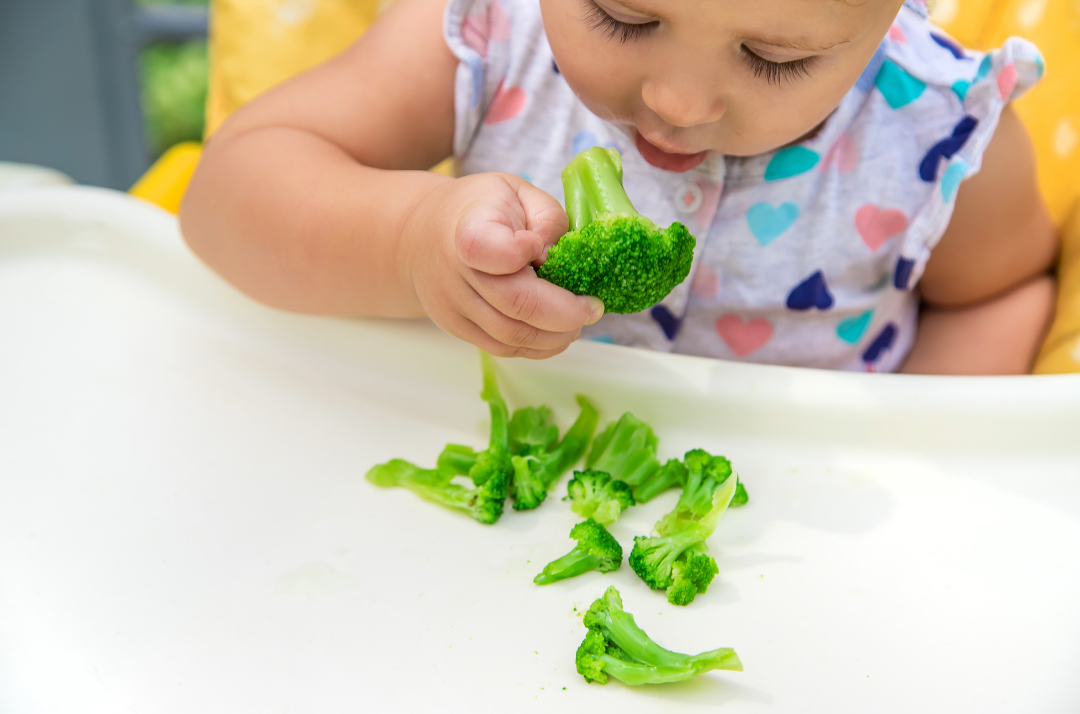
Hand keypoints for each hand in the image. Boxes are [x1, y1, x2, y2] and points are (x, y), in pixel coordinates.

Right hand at [400, 173, 603, 358]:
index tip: (539, 247)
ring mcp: (454, 306)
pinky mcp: (457, 329)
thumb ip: (547, 216)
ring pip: (511, 336)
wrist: (421, 235)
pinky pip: (502, 348)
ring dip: (556, 336)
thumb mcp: (516, 191)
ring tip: (577, 321)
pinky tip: (556, 332)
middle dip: (566, 314)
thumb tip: (556, 255)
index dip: (522, 253)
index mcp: (469, 229)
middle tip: (592, 307)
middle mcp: (456, 273)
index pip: (489, 249)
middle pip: (515, 305)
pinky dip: (537, 347)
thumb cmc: (479, 209)